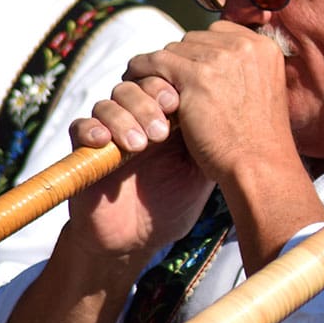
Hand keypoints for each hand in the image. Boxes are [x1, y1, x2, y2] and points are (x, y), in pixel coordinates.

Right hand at [63, 77, 211, 261]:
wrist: (137, 240)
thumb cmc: (173, 205)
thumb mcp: (201, 170)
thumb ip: (214, 140)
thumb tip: (243, 111)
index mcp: (168, 118)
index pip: (166, 82)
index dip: (170, 84)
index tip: (180, 102)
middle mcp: (138, 119)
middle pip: (137, 84)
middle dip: (149, 99)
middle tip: (162, 128)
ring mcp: (111, 133)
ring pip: (109, 102)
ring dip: (125, 117)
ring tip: (142, 143)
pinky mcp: (85, 152)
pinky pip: (80, 127)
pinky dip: (92, 129)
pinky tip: (105, 141)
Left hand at [119, 21, 297, 184]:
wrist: (259, 165)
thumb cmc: (258, 141)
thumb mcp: (262, 93)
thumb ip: (243, 71)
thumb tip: (212, 62)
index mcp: (264, 47)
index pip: (219, 33)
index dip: (202, 53)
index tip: (190, 72)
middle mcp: (245, 46)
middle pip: (195, 40)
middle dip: (181, 61)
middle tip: (167, 82)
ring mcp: (221, 58)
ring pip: (174, 49)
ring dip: (160, 67)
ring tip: (149, 85)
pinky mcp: (196, 75)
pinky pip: (155, 61)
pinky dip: (141, 71)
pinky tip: (134, 82)